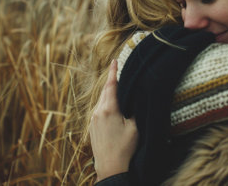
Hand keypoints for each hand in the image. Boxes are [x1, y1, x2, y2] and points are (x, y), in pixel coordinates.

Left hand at [90, 59, 138, 181]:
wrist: (110, 167)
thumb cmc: (124, 148)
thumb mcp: (134, 127)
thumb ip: (133, 110)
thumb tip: (135, 97)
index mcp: (109, 109)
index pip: (111, 86)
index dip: (113, 72)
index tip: (115, 61)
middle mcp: (98, 111)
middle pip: (105, 91)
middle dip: (111, 81)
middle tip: (117, 70)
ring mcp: (93, 119)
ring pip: (101, 100)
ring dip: (108, 92)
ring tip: (117, 87)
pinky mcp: (91, 126)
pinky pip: (98, 108)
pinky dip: (105, 102)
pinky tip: (111, 105)